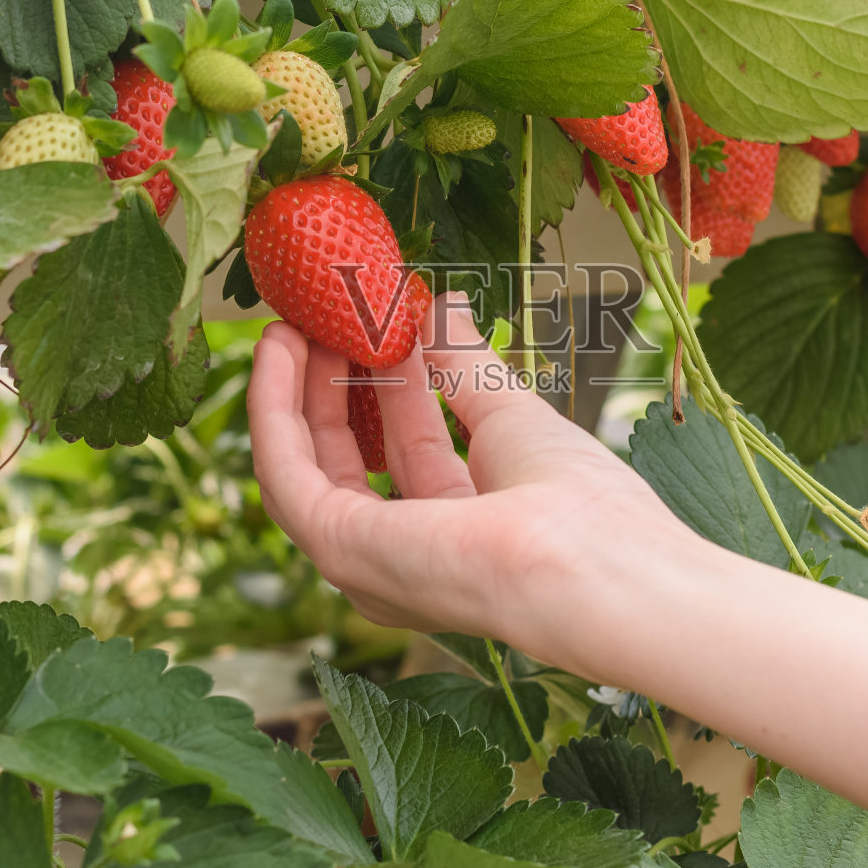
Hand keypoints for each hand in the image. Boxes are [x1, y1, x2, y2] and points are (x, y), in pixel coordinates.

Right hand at [247, 294, 691, 659]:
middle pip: (346, 458)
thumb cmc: (579, 507)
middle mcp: (404, 553)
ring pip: (304, 464)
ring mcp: (365, 559)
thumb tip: (443, 303)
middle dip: (328, 383)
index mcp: (458, 530)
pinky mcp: (336, 547)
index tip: (370, 323)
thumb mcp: (510, 414)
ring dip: (289, 390)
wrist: (594, 564)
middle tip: (317, 316)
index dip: (383, 381)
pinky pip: (285, 469)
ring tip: (285, 325)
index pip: (406, 444)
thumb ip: (466, 364)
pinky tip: (277, 349)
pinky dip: (273, 406)